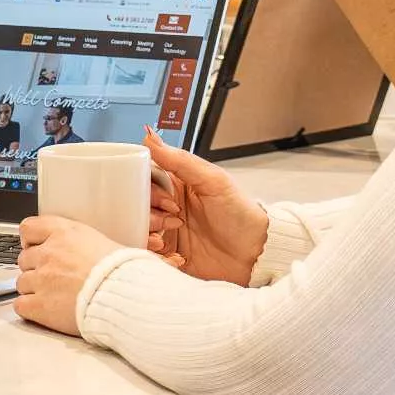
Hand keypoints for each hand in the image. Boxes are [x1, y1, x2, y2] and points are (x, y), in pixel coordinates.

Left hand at [14, 214, 120, 336]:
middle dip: (36, 268)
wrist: (125, 297)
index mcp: (64, 233)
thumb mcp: (106, 243)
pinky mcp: (39, 306)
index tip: (36, 247)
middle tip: (53, 277)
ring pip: (21, 283)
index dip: (30, 240)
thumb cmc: (123, 273)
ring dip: (33, 289)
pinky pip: (21, 305)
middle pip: (24, 258)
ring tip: (53, 296)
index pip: (28, 228)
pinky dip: (29, 308)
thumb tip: (87, 248)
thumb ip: (84, 243)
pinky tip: (43, 310)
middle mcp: (49, 253)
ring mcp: (41, 280)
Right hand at [144, 129, 269, 284]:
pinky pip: (148, 257)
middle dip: (148, 215)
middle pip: (138, 207)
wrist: (256, 253)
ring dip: (147, 237)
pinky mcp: (169, 256)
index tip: (164, 199)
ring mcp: (167, 232)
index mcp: (176, 185)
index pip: (145, 179)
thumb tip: (150, 137)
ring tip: (165, 241)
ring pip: (138, 231)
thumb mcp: (213, 181)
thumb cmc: (241, 214)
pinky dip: (156, 258)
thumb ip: (180, 160)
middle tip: (171, 220)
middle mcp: (168, 207)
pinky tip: (175, 258)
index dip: (147, 188)